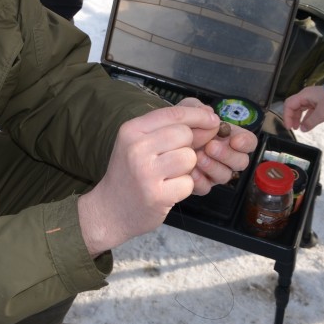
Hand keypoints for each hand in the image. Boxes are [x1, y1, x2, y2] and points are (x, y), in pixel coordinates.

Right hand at [77, 105, 214, 255]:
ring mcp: (146, 172)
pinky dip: (183, 187)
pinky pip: (189, 183)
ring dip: (187, 168)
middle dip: (189, 145)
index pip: (174, 113)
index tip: (213, 119)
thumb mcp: (138, 143)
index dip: (199, 115)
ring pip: (190, 158)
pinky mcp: (157, 195)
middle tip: (175, 158)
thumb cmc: (129, 173)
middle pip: (185, 134)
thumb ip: (169, 127)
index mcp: (132, 130)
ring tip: (169, 175)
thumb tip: (208, 115)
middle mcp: (136, 148)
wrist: (110, 210)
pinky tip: (168, 190)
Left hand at [175, 98, 255, 194]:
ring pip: (225, 176)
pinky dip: (199, 180)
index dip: (246, 142)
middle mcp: (226, 157)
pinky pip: (206, 187)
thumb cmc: (177, 127)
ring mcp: (215, 172)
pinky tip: (190, 171)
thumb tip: (208, 113)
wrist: (159, 146)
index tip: (235, 140)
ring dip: (213, 166)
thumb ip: (196, 107)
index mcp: (228, 138)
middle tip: (211, 147)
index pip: (249, 142)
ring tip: (197, 157)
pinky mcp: (201, 185)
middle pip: (241, 162)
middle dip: (227, 154)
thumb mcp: (185, 110)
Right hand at [282, 86, 323, 131]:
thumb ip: (310, 122)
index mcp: (304, 95)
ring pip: (301, 108)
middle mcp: (307, 96)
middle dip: (291, 117)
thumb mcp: (322, 114)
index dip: (287, 116)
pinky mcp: (319, 102)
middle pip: (293, 106)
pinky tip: (306, 124)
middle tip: (292, 128)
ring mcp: (313, 98)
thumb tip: (303, 129)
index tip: (289, 127)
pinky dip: (306, 117)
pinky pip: (308, 109)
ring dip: (298, 117)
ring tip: (298, 127)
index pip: (289, 105)